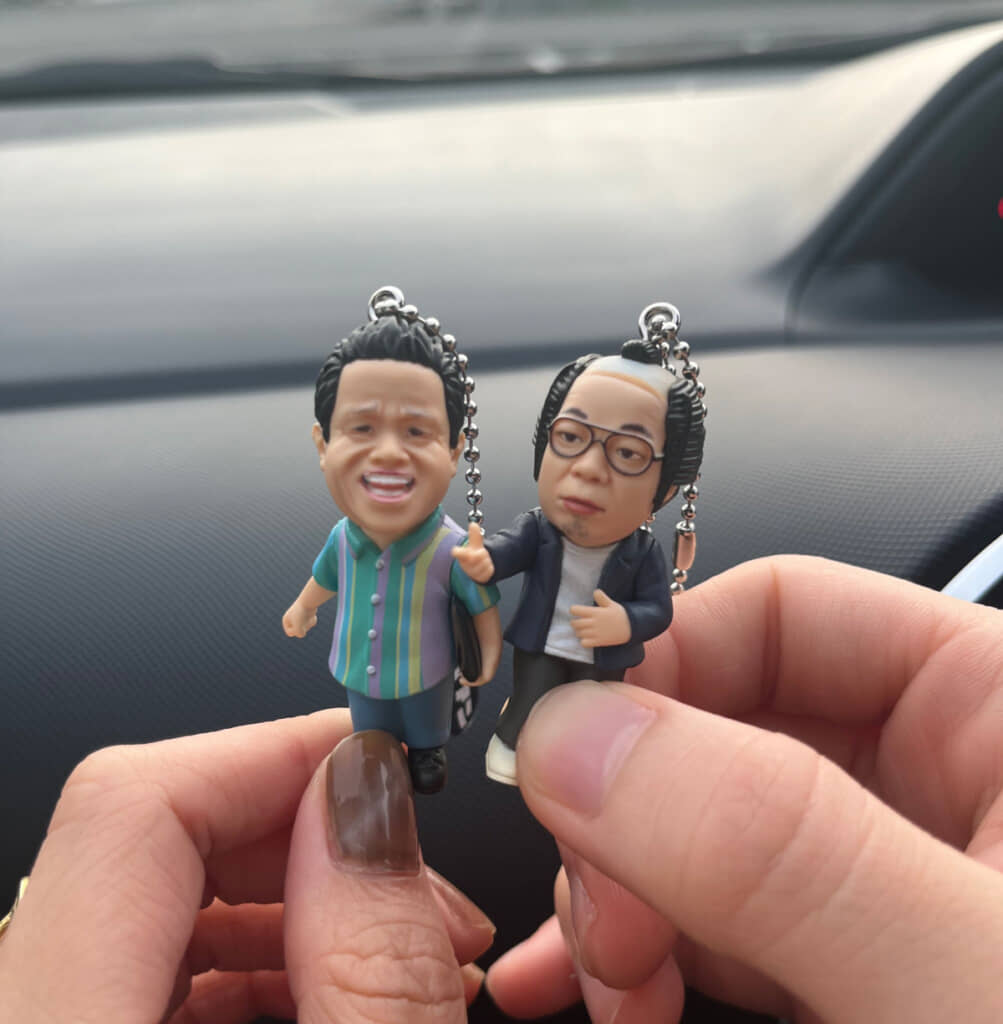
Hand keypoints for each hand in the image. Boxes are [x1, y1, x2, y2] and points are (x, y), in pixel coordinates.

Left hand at [0, 713, 493, 1023]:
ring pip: (155, 910)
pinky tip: (339, 997)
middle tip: (417, 885)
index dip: (271, 756)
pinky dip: (255, 970)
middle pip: (142, 846)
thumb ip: (374, 968)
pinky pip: (148, 978)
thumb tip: (369, 797)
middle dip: (304, 839)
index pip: (127, 808)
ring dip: (292, 909)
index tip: (381, 765)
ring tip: (405, 954)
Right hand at [283, 599, 317, 637]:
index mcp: (286, 620)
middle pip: (298, 631)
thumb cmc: (301, 613)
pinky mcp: (307, 615)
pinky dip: (313, 621)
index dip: (296, 631)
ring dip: (309, 624)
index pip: (290, 633)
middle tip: (305, 620)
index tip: (299, 624)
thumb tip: (303, 633)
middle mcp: (292, 619)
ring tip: (309, 617)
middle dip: (304, 628)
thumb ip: (299, 634)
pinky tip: (313, 616)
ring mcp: (300, 617)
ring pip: (305, 628)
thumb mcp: (298, 627)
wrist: (309, 600)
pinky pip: (310, 623)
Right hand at [451, 523, 494, 583]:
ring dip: (487, 561)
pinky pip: (488, 571)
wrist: (478, 569)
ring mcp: (471, 573)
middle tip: (480, 554)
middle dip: (482, 553)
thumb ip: (474, 535)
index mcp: (461, 555)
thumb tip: (473, 524)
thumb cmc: (473, 555)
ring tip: (483, 561)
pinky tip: (486, 567)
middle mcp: (464, 565)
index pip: (457, 553)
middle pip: (477, 556)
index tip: (455, 551)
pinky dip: (490, 568)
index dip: (457, 552)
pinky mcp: (479, 579)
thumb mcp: (475, 544)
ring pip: (484, 564)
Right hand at [487, 556, 1002, 1022]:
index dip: (658, 661)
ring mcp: (880, 872)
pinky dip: (633, 946)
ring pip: (691, 823)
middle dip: (626, 808)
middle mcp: (936, 776)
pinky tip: (585, 985)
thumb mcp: (971, 987)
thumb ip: (782, 849)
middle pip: (715, 721)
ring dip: (618, 892)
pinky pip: (708, 914)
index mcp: (997, 709)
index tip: (564, 749)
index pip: (782, 610)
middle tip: (602, 916)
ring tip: (607, 983)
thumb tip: (579, 738)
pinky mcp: (846, 955)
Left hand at [569, 589, 630, 647]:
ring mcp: (596, 633)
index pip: (576, 610)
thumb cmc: (621, 615)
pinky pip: (584, 643)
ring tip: (583, 630)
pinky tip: (588, 638)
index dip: (574, 610)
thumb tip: (595, 591)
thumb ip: (602, 598)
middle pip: (575, 623)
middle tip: (579, 621)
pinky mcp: (599, 641)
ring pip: (579, 633)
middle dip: (575, 622)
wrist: (631, 628)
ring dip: (579, 631)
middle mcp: (594, 623)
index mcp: (596, 612)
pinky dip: (584, 641)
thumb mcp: (612, 605)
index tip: (577, 611)